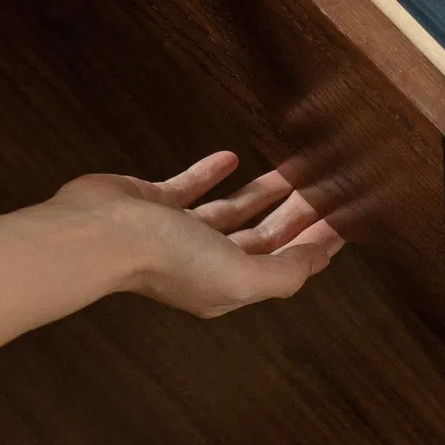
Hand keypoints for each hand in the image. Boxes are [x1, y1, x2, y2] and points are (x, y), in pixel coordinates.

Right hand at [50, 152, 343, 316]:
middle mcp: (203, 263)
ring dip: (263, 193)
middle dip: (295, 217)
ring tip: (293, 171)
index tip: (343, 222)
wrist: (101, 233)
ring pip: (232, 212)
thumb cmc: (166, 257)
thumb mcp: (239, 276)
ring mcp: (176, 233)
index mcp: (226, 287)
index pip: (282, 266)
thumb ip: (283, 274)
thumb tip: (317, 261)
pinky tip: (230, 157)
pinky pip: (191, 186)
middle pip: (262, 239)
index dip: (314, 246)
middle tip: (326, 188)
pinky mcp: (154, 204)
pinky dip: (211, 173)